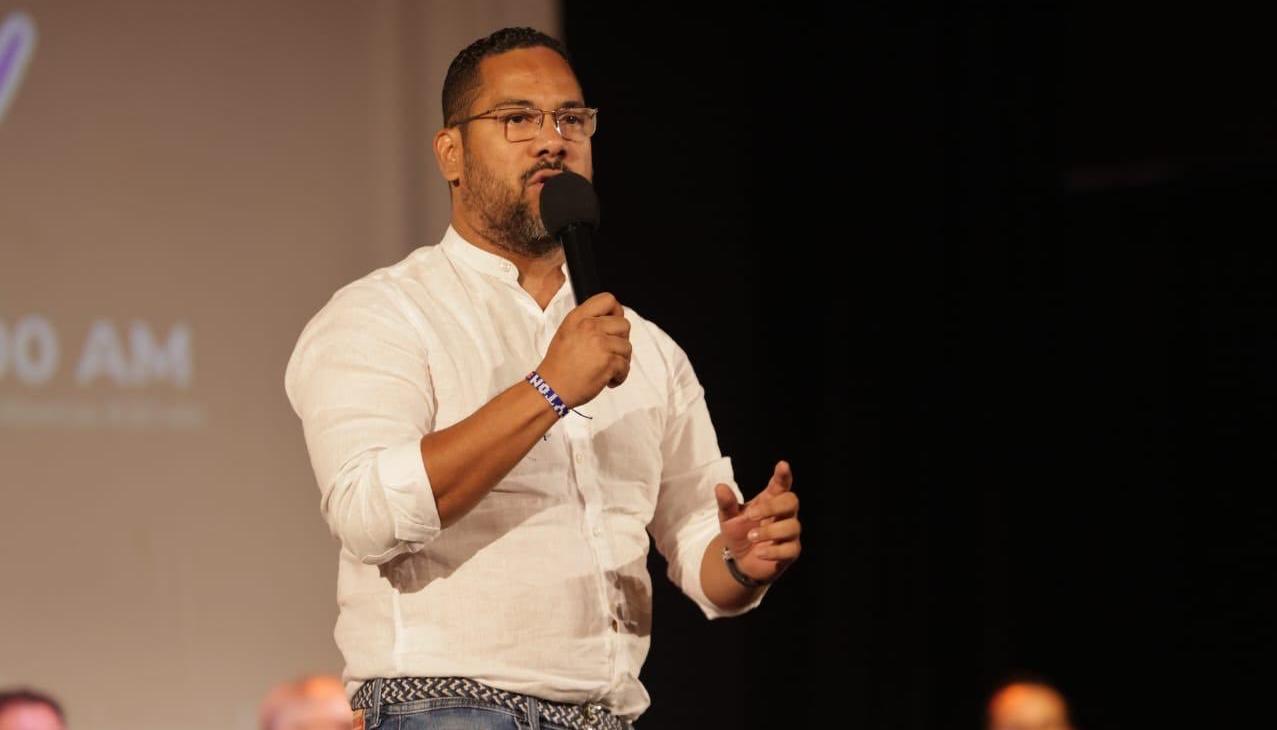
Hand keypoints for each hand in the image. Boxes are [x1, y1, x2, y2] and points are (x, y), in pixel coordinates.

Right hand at [536, 292, 631, 406]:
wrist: (551, 388)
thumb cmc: (558, 365)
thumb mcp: (566, 332)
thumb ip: (586, 322)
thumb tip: (611, 320)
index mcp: (578, 317)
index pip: (608, 299)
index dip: (616, 312)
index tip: (614, 324)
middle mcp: (589, 327)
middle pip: (624, 324)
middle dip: (621, 340)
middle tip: (610, 351)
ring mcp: (600, 344)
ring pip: (627, 347)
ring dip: (621, 360)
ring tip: (607, 368)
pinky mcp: (608, 362)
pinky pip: (625, 366)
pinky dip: (620, 376)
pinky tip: (608, 380)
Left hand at [714, 460, 800, 584]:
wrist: (740, 561)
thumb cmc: (739, 533)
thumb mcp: (728, 518)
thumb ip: (726, 503)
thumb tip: (719, 487)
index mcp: (769, 500)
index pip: (781, 485)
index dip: (783, 475)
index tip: (782, 465)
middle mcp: (783, 514)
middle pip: (791, 501)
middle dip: (773, 507)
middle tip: (752, 515)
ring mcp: (789, 533)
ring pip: (792, 526)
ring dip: (770, 532)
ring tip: (751, 537)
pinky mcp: (790, 551)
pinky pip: (791, 549)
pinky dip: (774, 551)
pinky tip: (759, 552)